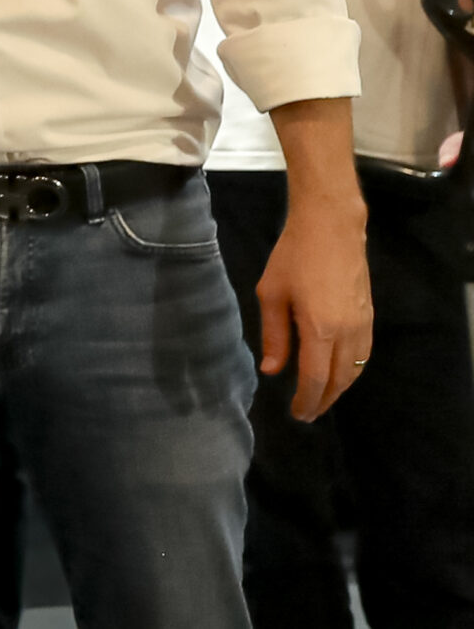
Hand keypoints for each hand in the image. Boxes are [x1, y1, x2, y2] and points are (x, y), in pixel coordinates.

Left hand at [257, 197, 373, 420]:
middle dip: (323, 400)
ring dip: (339, 388)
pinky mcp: (370, 316)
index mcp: (320, 329)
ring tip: (321, 397)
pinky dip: (352, 371)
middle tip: (308, 413)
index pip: (314, 378)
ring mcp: (363, 324)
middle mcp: (347, 333)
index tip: (298, 414)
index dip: (307, 400)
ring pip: (355, 370)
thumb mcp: (271, 294)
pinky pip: (363, 355)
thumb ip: (273, 335)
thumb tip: (272, 371)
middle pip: (339, 380)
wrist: (331, 228)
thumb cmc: (293, 256)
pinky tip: (338, 372)